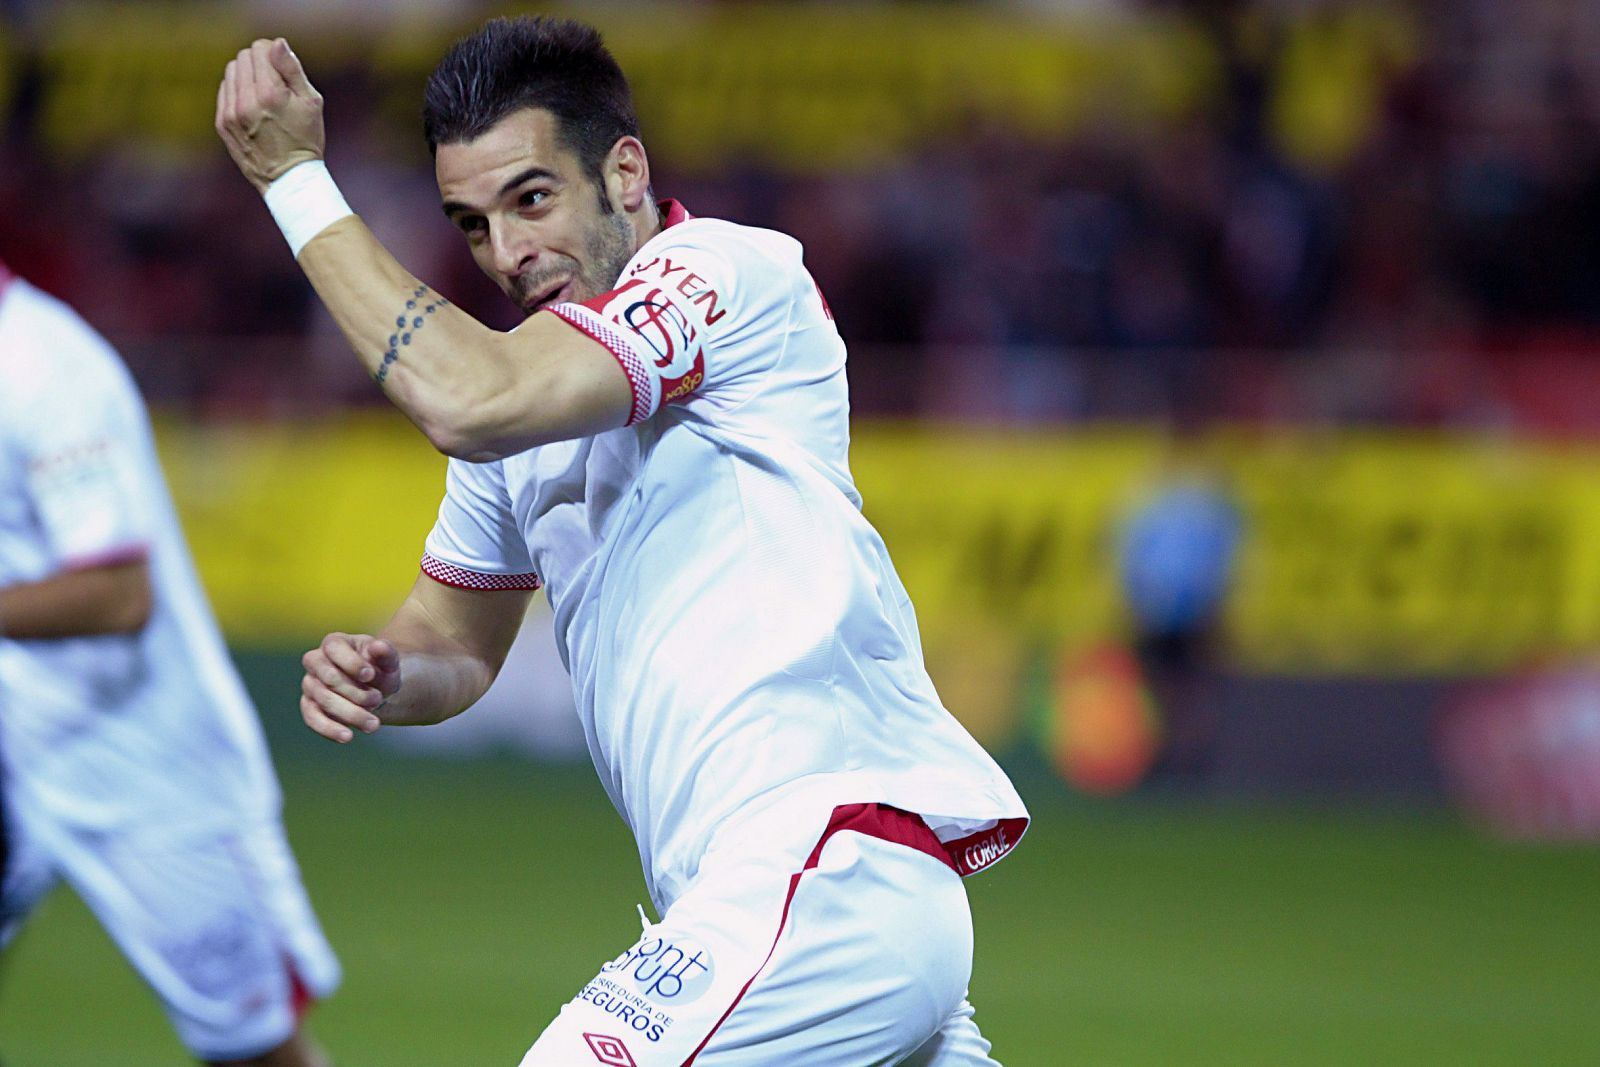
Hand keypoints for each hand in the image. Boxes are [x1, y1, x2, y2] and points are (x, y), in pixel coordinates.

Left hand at [215, 37, 324, 193]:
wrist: (288, 178)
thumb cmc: (305, 138)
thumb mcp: (311, 102)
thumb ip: (292, 69)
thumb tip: (277, 43)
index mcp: (270, 94)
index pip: (259, 49)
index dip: (273, 53)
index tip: (282, 67)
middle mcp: (246, 101)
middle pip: (243, 57)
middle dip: (259, 62)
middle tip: (275, 81)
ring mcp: (231, 113)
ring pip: (231, 71)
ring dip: (247, 75)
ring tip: (264, 95)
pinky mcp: (222, 122)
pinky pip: (225, 90)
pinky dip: (238, 91)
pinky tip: (253, 106)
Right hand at [300, 632, 401, 742]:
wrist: (376, 689)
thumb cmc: (379, 669)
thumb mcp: (389, 660)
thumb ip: (386, 652)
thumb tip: (378, 646)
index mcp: (334, 643)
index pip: (334, 649)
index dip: (352, 663)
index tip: (370, 675)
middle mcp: (316, 661)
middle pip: (329, 677)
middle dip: (356, 692)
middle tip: (378, 699)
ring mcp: (310, 684)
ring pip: (323, 700)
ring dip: (351, 713)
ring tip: (374, 724)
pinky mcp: (309, 706)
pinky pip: (312, 718)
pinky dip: (329, 728)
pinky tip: (348, 736)